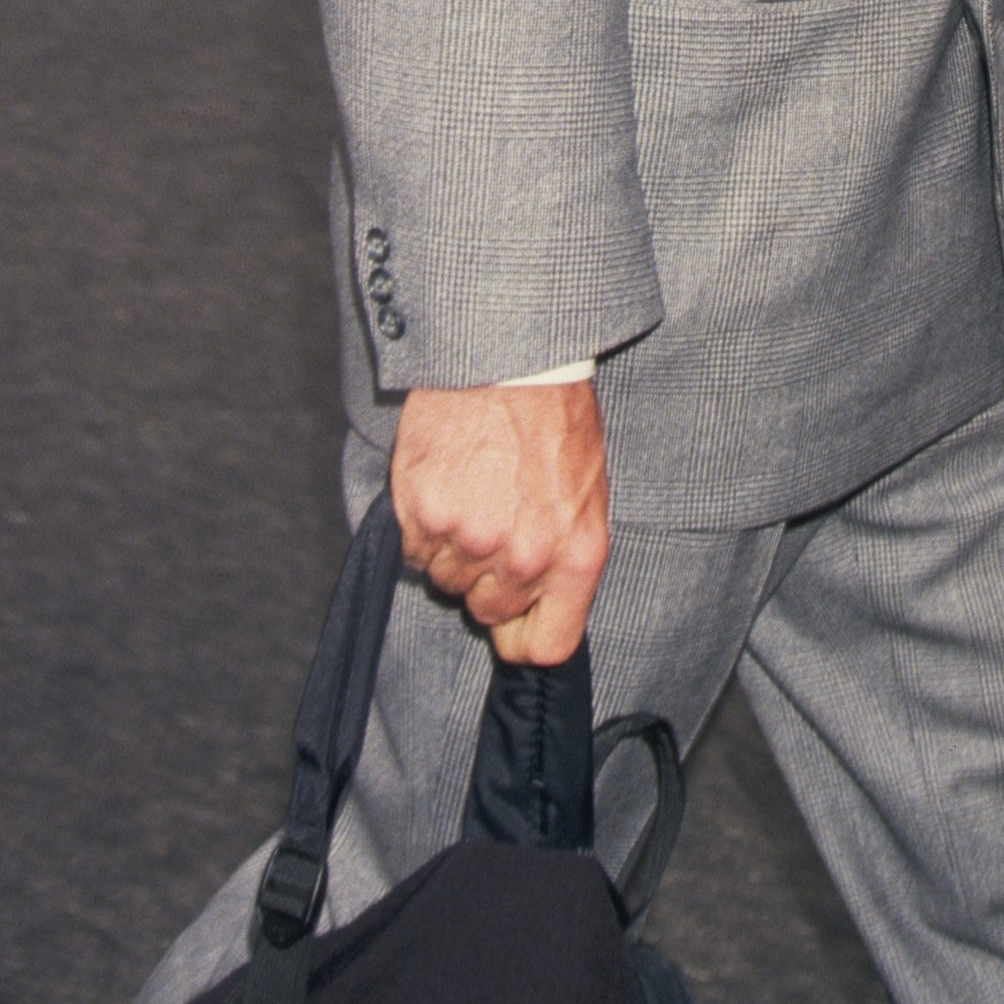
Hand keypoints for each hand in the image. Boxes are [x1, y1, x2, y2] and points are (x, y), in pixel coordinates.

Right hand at [391, 381, 609, 664]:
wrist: (513, 356)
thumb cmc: (556, 417)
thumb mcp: (587, 490)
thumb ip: (566, 556)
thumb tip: (543, 604)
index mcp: (576, 555)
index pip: (546, 647)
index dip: (524, 637)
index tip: (514, 620)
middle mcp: (525, 557)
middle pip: (487, 612)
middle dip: (486, 576)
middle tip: (494, 519)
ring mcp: (472, 538)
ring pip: (447, 579)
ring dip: (453, 547)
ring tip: (474, 489)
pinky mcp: (425, 513)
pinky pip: (415, 550)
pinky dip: (424, 524)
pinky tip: (447, 480)